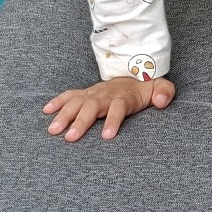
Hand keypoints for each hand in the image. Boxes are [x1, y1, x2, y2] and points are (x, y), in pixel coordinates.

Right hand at [43, 75, 175, 141]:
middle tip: (71, 138)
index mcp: (124, 96)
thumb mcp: (161, 87)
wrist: (134, 74)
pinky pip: (69, 95)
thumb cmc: (145, 88)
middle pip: (93, 107)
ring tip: (53, 130)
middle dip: (81, 122)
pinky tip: (46, 111)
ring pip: (77, 102)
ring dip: (64, 115)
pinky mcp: (85, 93)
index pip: (119, 108)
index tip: (107, 136)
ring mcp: (93, 93)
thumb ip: (165, 92)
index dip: (114, 120)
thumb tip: (161, 101)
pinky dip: (57, 101)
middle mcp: (106, 95)